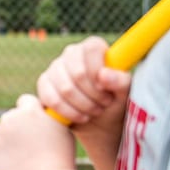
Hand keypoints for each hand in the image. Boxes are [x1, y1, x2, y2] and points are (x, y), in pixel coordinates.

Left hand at [0, 93, 78, 169]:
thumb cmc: (61, 163)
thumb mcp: (63, 133)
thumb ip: (51, 119)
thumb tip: (46, 115)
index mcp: (30, 111)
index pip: (26, 101)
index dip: (30, 111)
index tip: (33, 123)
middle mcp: (10, 118)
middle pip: (11, 118)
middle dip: (17, 128)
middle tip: (27, 147)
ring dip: (6, 143)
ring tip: (22, 162)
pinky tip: (8, 166)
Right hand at [35, 36, 129, 167]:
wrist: (99, 122)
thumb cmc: (115, 101)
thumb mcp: (125, 92)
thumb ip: (121, 81)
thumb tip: (104, 75)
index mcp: (93, 47)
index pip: (92, 49)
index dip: (98, 71)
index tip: (105, 89)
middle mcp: (72, 53)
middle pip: (78, 72)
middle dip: (94, 95)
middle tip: (104, 104)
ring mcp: (55, 67)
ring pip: (65, 88)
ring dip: (84, 106)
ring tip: (95, 111)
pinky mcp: (44, 84)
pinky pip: (52, 99)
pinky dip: (69, 112)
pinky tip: (81, 116)